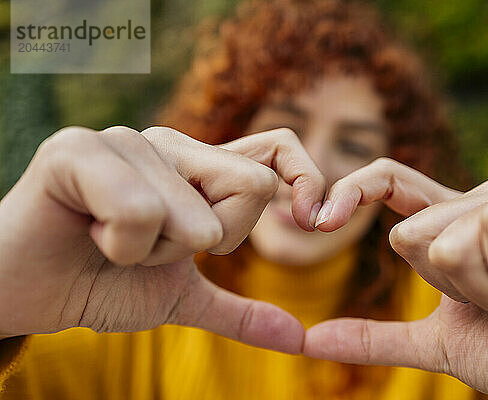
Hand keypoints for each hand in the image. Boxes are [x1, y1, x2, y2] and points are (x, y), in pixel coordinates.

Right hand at [0, 126, 324, 353]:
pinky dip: (121, 246)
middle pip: (251, 189)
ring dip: (156, 254)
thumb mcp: (180, 298)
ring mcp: (124, 140)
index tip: (315, 222)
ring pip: (196, 215)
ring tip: (113, 243)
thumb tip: (299, 338)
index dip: (307, 182)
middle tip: (150, 247)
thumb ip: (240, 312)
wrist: (28, 293)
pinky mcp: (78, 150)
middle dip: (206, 244)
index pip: (278, 149)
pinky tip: (89, 234)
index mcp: (197, 165)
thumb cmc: (100, 283)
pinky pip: (140, 212)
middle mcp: (169, 143)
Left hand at [306, 158, 487, 398]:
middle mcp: (487, 202)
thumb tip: (311, 340)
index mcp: (456, 226)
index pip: (391, 184)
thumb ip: (379, 338)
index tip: (320, 220)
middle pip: (414, 234)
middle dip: (454, 289)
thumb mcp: (442, 344)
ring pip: (452, 238)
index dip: (353, 191)